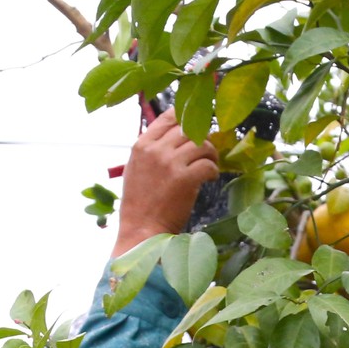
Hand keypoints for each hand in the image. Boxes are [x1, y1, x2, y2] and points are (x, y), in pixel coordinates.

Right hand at [113, 109, 218, 256]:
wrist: (142, 230)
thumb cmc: (138, 204)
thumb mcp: (135, 169)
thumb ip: (151, 150)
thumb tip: (173, 136)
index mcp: (142, 145)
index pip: (168, 117)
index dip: (186, 119)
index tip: (196, 127)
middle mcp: (156, 150)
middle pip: (188, 129)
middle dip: (202, 139)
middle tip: (206, 152)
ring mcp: (171, 163)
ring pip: (202, 144)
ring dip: (211, 154)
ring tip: (210, 166)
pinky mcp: (186, 179)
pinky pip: (208, 164)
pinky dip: (213, 170)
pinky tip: (210, 178)